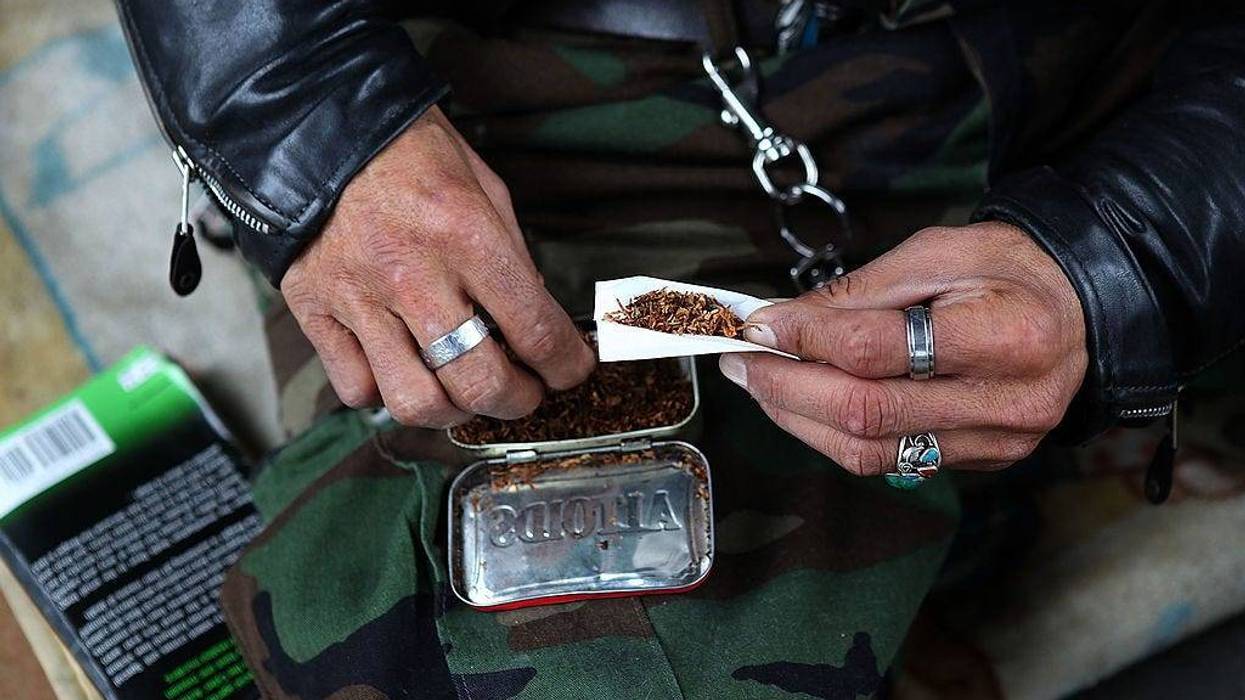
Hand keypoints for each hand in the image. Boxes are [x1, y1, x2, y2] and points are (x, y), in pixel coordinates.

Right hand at [281, 107, 594, 425]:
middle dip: (518, 401)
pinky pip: (356, 388)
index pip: (534, 330)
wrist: (320, 127)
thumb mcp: (484, 187)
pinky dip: (385, 392)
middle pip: (479, 382)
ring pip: (415, 401)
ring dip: (454, 413)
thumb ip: (512, 258)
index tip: (571, 371)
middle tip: (525, 394)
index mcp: (465, 235)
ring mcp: (359, 298)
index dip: (565, 365)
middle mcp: (412, 274)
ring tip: (466, 395)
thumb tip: (533, 322)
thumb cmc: (410, 153)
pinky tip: (402, 368)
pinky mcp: (316, 310)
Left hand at [719, 222, 1087, 473]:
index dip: (807, 338)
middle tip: (739, 361)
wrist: (1083, 307)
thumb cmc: (1009, 268)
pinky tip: (804, 405)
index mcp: (1006, 335)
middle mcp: (1008, 402)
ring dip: (799, 418)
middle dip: (786, 387)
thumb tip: (783, 320)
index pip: (879, 348)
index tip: (759, 323)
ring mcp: (998, 442)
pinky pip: (891, 460)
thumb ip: (861, 291)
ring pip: (871, 449)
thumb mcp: (939, 252)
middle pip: (867, 411)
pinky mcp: (984, 461)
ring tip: (759, 384)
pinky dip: (834, 435)